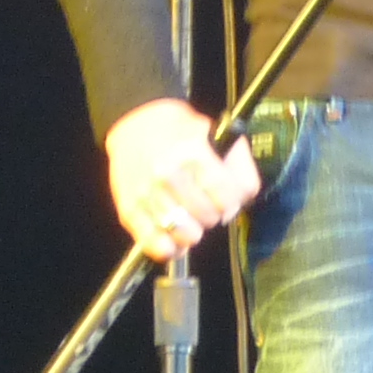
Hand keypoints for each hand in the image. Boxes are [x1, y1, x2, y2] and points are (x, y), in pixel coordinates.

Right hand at [104, 97, 258, 261]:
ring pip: (184, 235)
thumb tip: (241, 201)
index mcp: (193, 152)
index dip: (231, 205)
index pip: (225, 199)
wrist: (135, 124)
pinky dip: (169, 249)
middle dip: (212, 216)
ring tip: (190, 221)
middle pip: (207, 218)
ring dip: (193, 233)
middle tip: (205, 207)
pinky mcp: (130, 209)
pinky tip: (174, 241)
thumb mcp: (217, 134)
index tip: (226, 203)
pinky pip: (154, 243)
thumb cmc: (179, 131)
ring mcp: (147, 193)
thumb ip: (239, 166)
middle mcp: (168, 173)